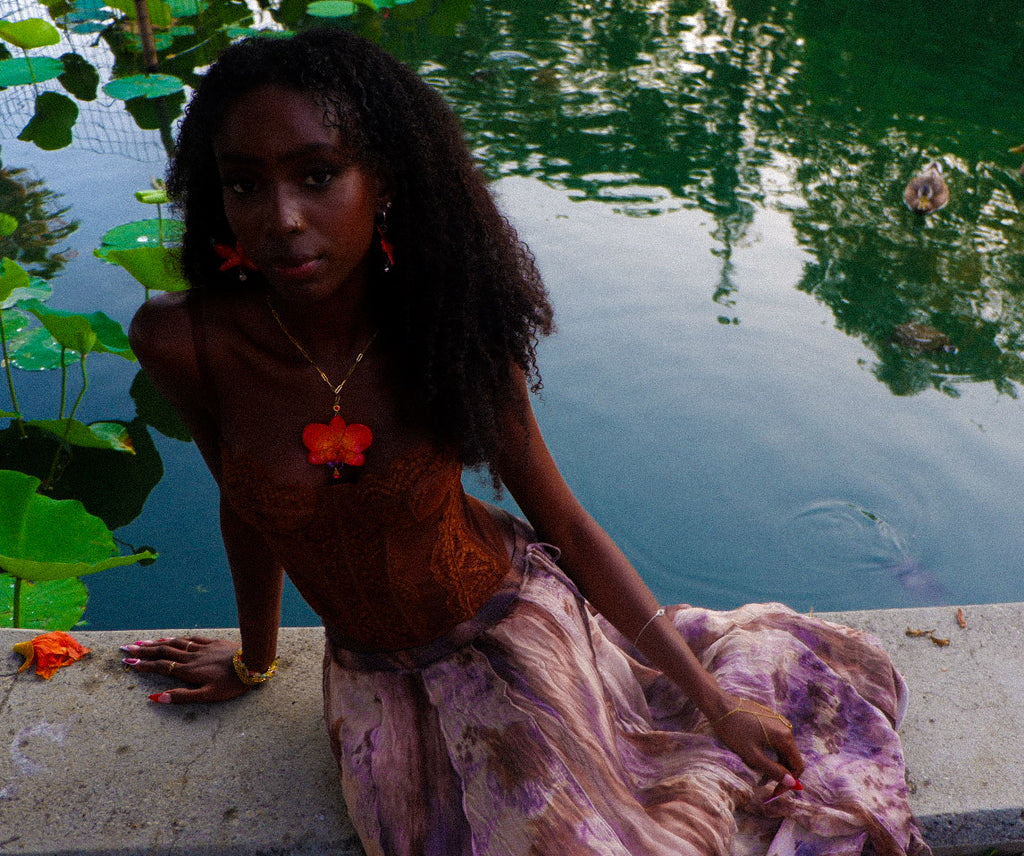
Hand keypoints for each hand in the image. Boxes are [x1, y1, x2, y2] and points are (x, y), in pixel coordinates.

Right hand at [120, 636, 248, 703]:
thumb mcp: (207, 696)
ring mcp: (201, 648)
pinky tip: (172, 638)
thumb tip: (155, 698)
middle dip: (144, 650)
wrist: (252, 663)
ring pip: (175, 643)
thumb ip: (181, 696)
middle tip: (127, 648)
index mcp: (188, 671)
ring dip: (157, 642)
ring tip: (143, 642)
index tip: (128, 662)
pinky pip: (190, 638)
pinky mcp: (212, 642)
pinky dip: (177, 638)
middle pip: (163, 652)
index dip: (143, 665)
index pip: (160, 667)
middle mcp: (191, 657)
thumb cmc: (231, 684)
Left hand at [705, 694, 804, 787]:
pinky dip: (768, 750)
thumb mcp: (753, 756)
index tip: (775, 792)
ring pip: (781, 749)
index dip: (789, 782)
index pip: (797, 766)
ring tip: (757, 769)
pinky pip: (774, 739)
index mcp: (785, 736)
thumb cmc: (734, 730)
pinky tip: (754, 753)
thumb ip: (774, 771)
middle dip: (779, 772)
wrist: (720, 705)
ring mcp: (778, 721)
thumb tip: (792, 783)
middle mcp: (785, 727)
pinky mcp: (769, 718)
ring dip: (773, 762)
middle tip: (764, 784)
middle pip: (790, 757)